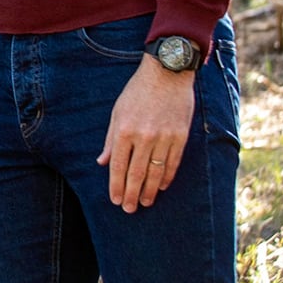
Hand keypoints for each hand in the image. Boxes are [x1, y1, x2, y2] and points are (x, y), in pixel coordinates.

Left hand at [97, 59, 195, 212]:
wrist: (167, 73)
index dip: (116, 186)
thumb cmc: (138, 91)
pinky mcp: (180, 136)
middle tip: (129, 209)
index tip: (115, 200)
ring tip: (145, 202)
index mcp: (124, 130)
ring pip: (155, 172)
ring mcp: (164, 137)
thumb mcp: (117, 112)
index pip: (119, 166)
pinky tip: (160, 186)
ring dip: (149, 191)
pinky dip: (166, 177)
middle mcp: (144, 137)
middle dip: (131, 194)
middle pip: (136, 174)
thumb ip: (110, 139)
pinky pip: (173, 163)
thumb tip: (102, 162)